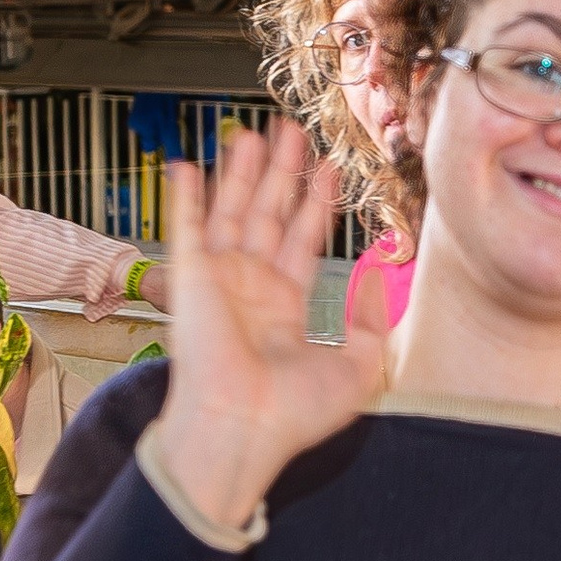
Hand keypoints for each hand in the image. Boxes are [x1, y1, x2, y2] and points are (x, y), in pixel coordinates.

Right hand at [153, 123, 387, 529]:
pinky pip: (184, 228)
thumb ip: (372, 321)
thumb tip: (377, 277)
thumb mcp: (359, 366)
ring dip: (240, 173)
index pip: (301, 240)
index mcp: (283, 307)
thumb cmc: (294, 412)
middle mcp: (249, 289)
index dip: (314, 203)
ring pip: (231, 212)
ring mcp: (217, 281)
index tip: (328, 167)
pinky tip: (185, 164)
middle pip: (267, 215)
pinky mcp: (190, 279)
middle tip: (290, 132)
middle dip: (280, 173)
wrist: (242, 428)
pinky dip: (183, 196)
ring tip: (254, 132)